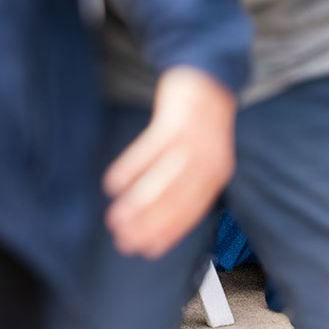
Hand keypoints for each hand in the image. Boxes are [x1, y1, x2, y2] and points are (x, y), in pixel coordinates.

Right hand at [104, 66, 236, 258]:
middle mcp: (207, 162)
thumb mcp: (205, 154)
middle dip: (148, 225)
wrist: (208, 78)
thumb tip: (165, 214)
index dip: (168, 233)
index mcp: (215, 174)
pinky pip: (148, 152)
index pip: (191, 212)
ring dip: (136, 205)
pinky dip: (130, 170)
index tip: (147, 250)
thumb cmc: (199, 122)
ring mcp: (191, 143)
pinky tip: (113, 185)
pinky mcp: (173, 123)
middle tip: (124, 242)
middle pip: (175, 201)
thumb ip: (191, 181)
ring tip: (115, 220)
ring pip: (161, 182)